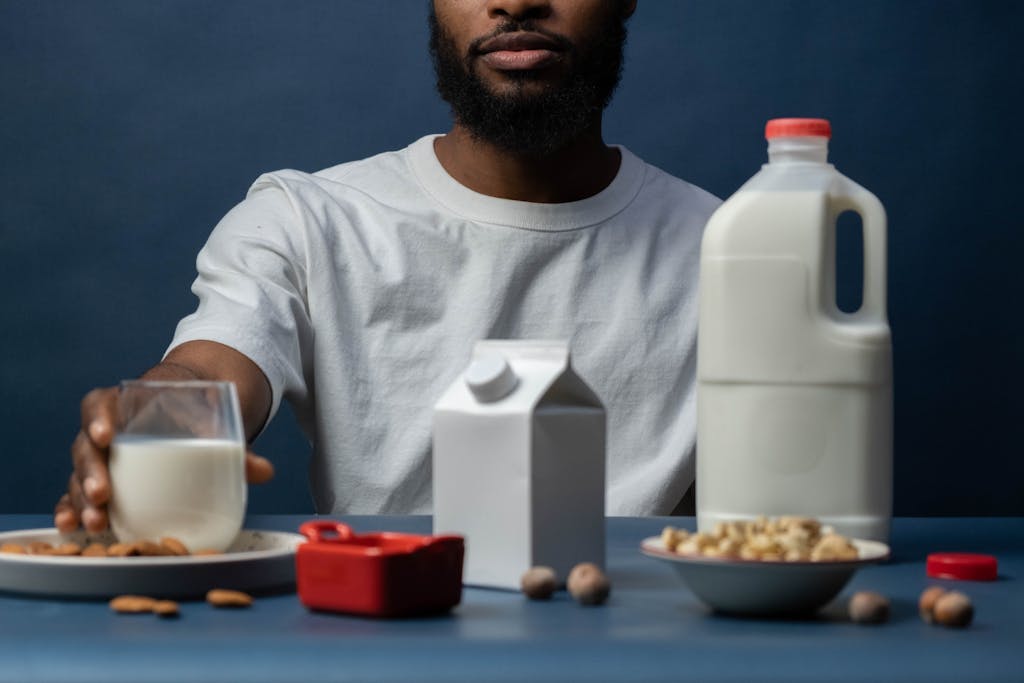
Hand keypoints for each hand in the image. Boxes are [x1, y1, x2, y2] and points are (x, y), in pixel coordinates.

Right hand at [54, 386, 275, 533]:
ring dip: (80, 500)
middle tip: (102, 494)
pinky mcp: (104, 482)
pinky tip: (73, 529)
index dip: (97, 417)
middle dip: (90, 471)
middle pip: (85, 446)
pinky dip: (74, 512)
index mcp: (128, 403)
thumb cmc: (200, 413)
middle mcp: (106, 429)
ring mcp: (102, 457)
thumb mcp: (215, 422)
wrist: (197, 412)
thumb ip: (237, 446)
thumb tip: (264, 472)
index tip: (106, 434)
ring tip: (94, 523)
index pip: (99, 403)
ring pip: (79, 475)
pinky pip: (80, 496)